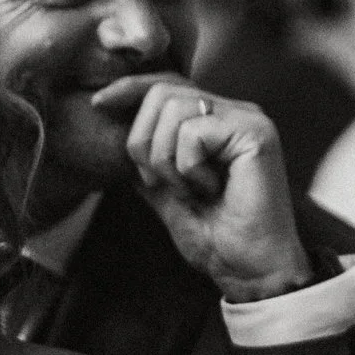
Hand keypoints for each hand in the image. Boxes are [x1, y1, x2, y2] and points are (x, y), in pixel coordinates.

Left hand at [92, 75, 310, 303]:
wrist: (249, 270)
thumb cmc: (216, 238)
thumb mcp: (165, 193)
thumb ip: (146, 161)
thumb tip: (112, 132)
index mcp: (216, 121)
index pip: (167, 83)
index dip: (130, 89)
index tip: (99, 104)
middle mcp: (234, 112)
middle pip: (162, 91)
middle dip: (142, 140)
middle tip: (161, 183)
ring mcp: (247, 119)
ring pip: (173, 108)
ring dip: (166, 160)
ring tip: (191, 189)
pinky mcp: (255, 133)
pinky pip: (192, 132)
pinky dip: (187, 168)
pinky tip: (211, 189)